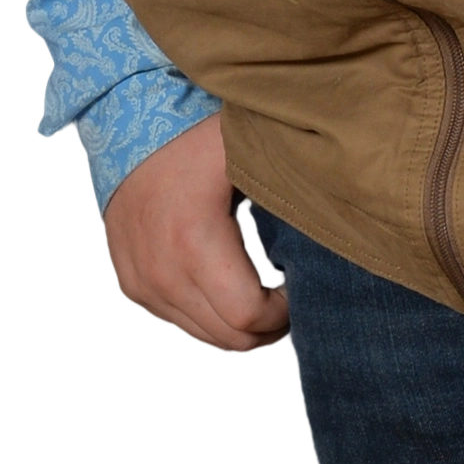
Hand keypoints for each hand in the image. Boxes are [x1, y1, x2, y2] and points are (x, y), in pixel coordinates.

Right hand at [100, 114, 288, 356]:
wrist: (123, 124)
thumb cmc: (194, 135)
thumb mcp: (245, 154)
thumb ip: (290, 188)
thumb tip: (340, 216)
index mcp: (194, 242)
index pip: (248, 318)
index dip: (284, 312)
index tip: (298, 285)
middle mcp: (162, 273)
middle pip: (229, 339)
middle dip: (267, 326)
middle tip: (286, 299)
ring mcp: (143, 284)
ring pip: (205, 336)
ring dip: (238, 324)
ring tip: (260, 293)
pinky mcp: (132, 286)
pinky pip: (180, 321)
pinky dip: (209, 313)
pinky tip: (226, 284)